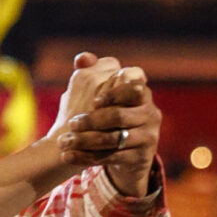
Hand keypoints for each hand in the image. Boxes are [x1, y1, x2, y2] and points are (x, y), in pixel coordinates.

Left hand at [58, 52, 161, 197]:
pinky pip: (111, 158)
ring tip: (65, 142)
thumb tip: (81, 58)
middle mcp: (151, 114)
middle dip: (92, 121)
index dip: (113, 93)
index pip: (133, 88)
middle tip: (71, 124)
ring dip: (86, 141)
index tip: (94, 101)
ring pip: (113, 139)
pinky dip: (87, 157)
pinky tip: (69, 156)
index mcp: (143, 94)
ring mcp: (148, 137)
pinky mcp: (141, 158)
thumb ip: (93, 73)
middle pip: (119, 116)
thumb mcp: (104, 95)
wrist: (126, 153)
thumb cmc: (110, 118)